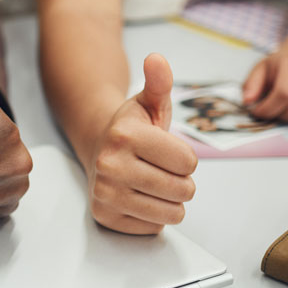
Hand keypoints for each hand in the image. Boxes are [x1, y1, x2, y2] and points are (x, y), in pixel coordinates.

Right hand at [89, 54, 197, 234]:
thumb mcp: (149, 103)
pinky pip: (153, 228)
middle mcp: (110, 166)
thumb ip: (159, 82)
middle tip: (161, 169)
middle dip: (181, 181)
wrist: (98, 149)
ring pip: (172, 213)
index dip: (185, 158)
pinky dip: (153, 216)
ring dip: (170, 201)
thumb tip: (156, 59)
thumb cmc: (133, 129)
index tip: (166, 150)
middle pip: (183, 190)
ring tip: (153, 184)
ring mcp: (105, 194)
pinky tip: (138, 196)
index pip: (189, 163)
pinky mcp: (104, 216)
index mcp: (125, 136)